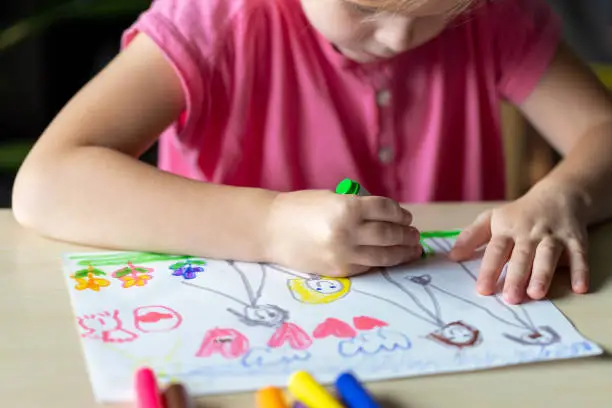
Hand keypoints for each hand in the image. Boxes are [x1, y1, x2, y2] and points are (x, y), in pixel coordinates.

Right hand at [265, 190, 421, 276]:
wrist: (270, 230)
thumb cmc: (299, 209)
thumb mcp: (331, 198)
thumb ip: (358, 208)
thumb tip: (388, 219)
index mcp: (346, 207)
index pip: (385, 210)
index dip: (400, 214)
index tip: (406, 217)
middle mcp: (348, 231)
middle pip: (388, 234)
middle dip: (406, 235)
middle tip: (415, 235)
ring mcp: (343, 253)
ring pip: (383, 255)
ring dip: (402, 252)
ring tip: (411, 250)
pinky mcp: (338, 270)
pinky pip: (367, 267)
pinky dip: (382, 263)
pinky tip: (389, 259)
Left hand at [448, 186, 589, 303]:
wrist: (558, 196)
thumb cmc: (519, 214)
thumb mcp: (491, 219)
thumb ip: (471, 237)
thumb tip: (452, 256)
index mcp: (507, 229)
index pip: (496, 250)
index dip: (489, 269)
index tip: (482, 289)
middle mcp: (530, 233)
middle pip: (522, 255)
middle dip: (516, 276)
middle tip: (510, 298)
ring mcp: (553, 236)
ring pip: (548, 256)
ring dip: (543, 274)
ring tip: (536, 294)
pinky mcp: (575, 240)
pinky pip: (579, 256)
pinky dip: (580, 271)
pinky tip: (579, 288)